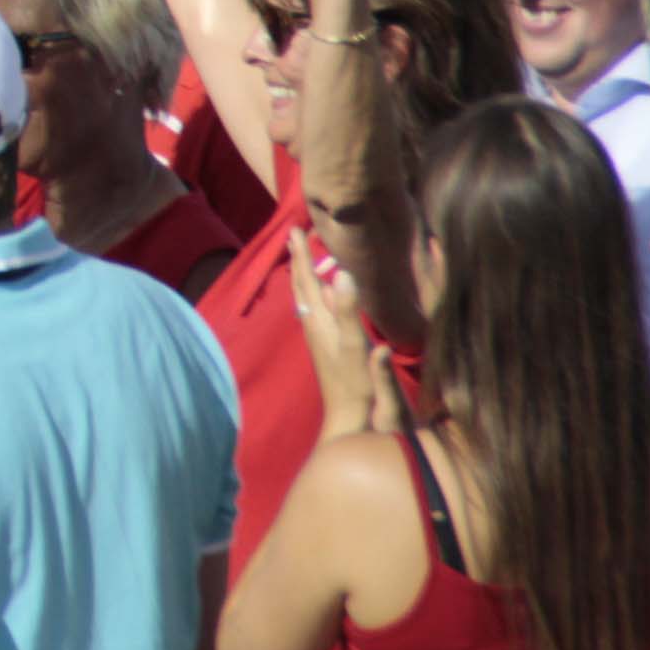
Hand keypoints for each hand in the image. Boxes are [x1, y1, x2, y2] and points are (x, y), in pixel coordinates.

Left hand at [291, 227, 406, 439]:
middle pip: (302, 287)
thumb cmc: (356, 385)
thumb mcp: (354, 344)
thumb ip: (349, 310)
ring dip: (306, 277)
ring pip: (308, 300)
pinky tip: (324, 301)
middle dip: (298, 261)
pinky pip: (317, 311)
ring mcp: (320, 339)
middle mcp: (314, 327)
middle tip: (295, 236)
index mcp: (319, 321)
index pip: (307, 280)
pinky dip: (317, 295)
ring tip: (308, 260)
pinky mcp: (328, 349)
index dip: (301, 254)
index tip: (294, 228)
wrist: (351, 421)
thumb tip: (341, 273)